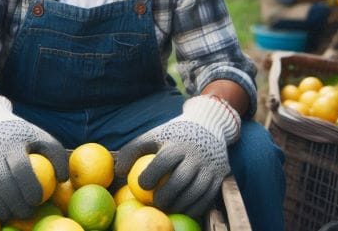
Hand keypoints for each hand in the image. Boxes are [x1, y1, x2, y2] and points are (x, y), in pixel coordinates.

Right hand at [0, 94, 67, 219]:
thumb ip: (56, 155)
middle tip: (29, 212)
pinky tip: (4, 211)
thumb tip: (63, 179)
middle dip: (16, 202)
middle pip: (2, 182)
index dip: (30, 187)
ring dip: (3, 207)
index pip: (20, 168)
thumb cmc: (21, 135)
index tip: (39, 199)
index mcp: (12, 144)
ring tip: (16, 214)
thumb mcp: (41, 137)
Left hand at [114, 95, 240, 216]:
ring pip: (195, 192)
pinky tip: (182, 211)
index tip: (142, 185)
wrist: (209, 125)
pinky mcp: (219, 177)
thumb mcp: (153, 136)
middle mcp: (196, 155)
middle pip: (180, 180)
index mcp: (178, 143)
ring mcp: (209, 167)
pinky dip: (194, 208)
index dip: (151, 175)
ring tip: (166, 208)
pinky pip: (207, 198)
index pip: (164, 160)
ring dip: (179, 206)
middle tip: (155, 203)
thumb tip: (118, 172)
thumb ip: (132, 151)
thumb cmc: (173, 135)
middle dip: (165, 196)